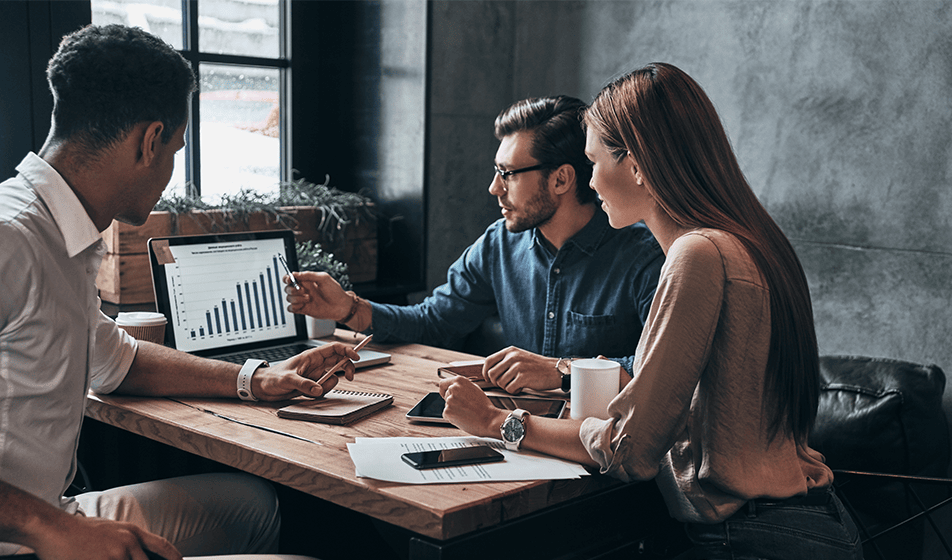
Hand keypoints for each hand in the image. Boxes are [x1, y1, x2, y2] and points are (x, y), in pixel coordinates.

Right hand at [32, 512, 179, 559]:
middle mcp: (128, 544)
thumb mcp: (111, 530)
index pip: (162, 546)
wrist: (54, 529)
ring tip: (105, 559)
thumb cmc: (79, 531)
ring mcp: (115, 556)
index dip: (173, 557)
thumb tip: (138, 553)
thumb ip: (127, 542)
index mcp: (132, 532)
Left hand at [252, 342, 358, 399]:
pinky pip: (324, 388)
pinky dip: (320, 392)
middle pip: (339, 361)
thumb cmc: (272, 377)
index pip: (334, 348)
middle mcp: (315, 364)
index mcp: (310, 356)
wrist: (262, 387)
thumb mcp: (287, 379)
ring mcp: (315, 374)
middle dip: (346, 368)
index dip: (347, 350)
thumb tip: (318, 389)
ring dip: (328, 385)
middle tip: (349, 376)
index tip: (356, 357)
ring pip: (333, 377)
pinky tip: (308, 393)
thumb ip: (303, 384)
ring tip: (315, 389)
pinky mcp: (312, 385)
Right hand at [283, 271, 351, 320]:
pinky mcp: (303, 309)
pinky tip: (303, 305)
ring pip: (289, 298)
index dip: (287, 278)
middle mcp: (303, 290)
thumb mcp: (323, 278)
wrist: (341, 306)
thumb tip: (295, 274)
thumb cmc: (335, 291)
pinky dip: (294, 306)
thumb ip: (308, 275)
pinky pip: (291, 308)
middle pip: (287, 288)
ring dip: (296, 298)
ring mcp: (302, 300)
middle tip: (303, 290)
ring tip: (309, 298)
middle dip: (293, 289)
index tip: (290, 279)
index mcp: (306, 281)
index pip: (290, 278)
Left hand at [439, 376, 506, 437]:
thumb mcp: (474, 389)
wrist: (488, 419)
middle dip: (452, 401)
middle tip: (464, 406)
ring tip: (466, 412)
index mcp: (459, 381)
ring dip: (453, 409)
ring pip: (447, 405)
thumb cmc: (484, 406)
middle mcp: (453, 388)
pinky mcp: (447, 411)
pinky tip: (463, 417)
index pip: (443, 383)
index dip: (444, 389)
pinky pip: (446, 414)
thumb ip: (462, 386)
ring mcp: (449, 400)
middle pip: (446, 395)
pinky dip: (452, 417)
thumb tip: (453, 387)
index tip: (445, 393)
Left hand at [482, 347, 560, 393]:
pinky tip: (520, 388)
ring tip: (515, 385)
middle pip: (492, 374)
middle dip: (496, 382)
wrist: (554, 370)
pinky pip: (509, 389)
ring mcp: (518, 367)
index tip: (488, 378)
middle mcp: (512, 357)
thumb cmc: (537, 366)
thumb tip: (489, 371)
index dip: (485, 372)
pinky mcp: (523, 377)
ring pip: (500, 383)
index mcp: (510, 351)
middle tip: (504, 384)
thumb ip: (506, 361)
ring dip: (506, 387)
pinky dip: (514, 391)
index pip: (488, 361)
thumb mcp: (519, 357)